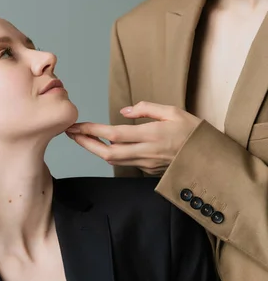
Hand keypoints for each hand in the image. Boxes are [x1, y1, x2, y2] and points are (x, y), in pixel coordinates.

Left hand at [66, 101, 201, 175]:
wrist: (209, 161)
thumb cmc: (193, 132)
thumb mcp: (174, 112)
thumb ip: (148, 109)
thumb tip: (125, 110)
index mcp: (151, 135)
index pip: (114, 135)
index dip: (92, 131)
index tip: (76, 126)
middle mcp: (146, 152)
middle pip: (107, 153)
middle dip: (85, 143)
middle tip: (70, 134)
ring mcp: (146, 164)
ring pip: (114, 160)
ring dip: (94, 150)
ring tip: (81, 138)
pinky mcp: (149, 171)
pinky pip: (126, 162)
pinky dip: (112, 154)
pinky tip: (104, 146)